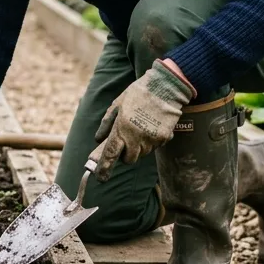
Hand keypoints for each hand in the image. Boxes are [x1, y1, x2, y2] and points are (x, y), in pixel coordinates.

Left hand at [89, 59, 194, 180]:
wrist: (166, 86)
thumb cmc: (138, 92)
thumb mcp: (117, 104)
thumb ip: (106, 123)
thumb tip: (98, 139)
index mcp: (122, 128)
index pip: (110, 154)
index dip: (104, 168)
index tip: (101, 178)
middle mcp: (136, 137)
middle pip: (129, 159)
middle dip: (126, 154)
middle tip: (126, 140)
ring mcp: (152, 139)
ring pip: (143, 153)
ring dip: (139, 147)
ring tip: (141, 127)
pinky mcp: (164, 138)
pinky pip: (155, 146)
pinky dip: (152, 141)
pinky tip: (152, 125)